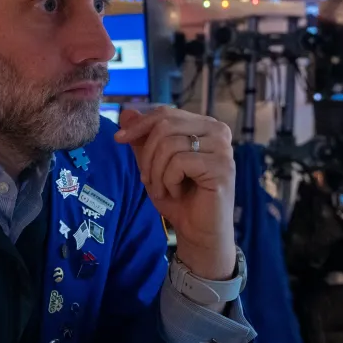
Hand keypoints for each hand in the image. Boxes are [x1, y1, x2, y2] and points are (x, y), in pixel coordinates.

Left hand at [114, 107, 235, 279]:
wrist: (196, 230)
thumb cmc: (178, 197)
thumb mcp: (153, 164)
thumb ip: (142, 139)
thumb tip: (127, 112)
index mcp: (204, 125)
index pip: (165, 113)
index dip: (139, 125)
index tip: (118, 139)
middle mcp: (218, 131)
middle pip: (165, 125)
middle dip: (147, 155)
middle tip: (147, 179)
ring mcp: (223, 148)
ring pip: (169, 144)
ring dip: (156, 172)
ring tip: (163, 189)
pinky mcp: (222, 167)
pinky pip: (179, 162)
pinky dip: (168, 181)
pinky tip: (176, 192)